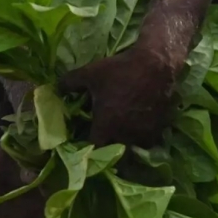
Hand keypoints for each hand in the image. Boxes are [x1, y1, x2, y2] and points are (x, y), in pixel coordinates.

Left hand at [62, 40, 181, 146]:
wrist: (156, 63)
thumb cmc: (120, 70)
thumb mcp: (90, 73)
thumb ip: (70, 83)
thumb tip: (56, 88)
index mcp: (106, 126)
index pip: (94, 148)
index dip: (89, 148)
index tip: (88, 142)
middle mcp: (126, 135)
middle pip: (116, 154)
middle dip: (111, 150)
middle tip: (108, 141)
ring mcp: (145, 133)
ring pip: (135, 148)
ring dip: (129, 144)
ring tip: (126, 136)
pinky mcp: (160, 127)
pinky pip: (150, 139)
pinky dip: (145, 136)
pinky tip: (143, 125)